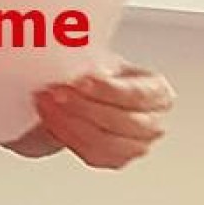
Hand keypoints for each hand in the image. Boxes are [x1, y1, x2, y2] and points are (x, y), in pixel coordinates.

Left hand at [32, 61, 174, 168]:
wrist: (78, 90)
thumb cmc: (92, 70)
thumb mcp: (96, 54)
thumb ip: (90, 56)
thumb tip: (72, 45)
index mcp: (156, 90)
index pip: (137, 94)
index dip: (108, 90)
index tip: (81, 81)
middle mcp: (152, 121)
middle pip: (123, 122)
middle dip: (85, 107)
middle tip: (56, 92)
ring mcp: (136, 145)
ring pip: (107, 143)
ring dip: (71, 124)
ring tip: (47, 104)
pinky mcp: (114, 159)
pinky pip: (93, 155)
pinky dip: (69, 137)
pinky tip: (52, 120)